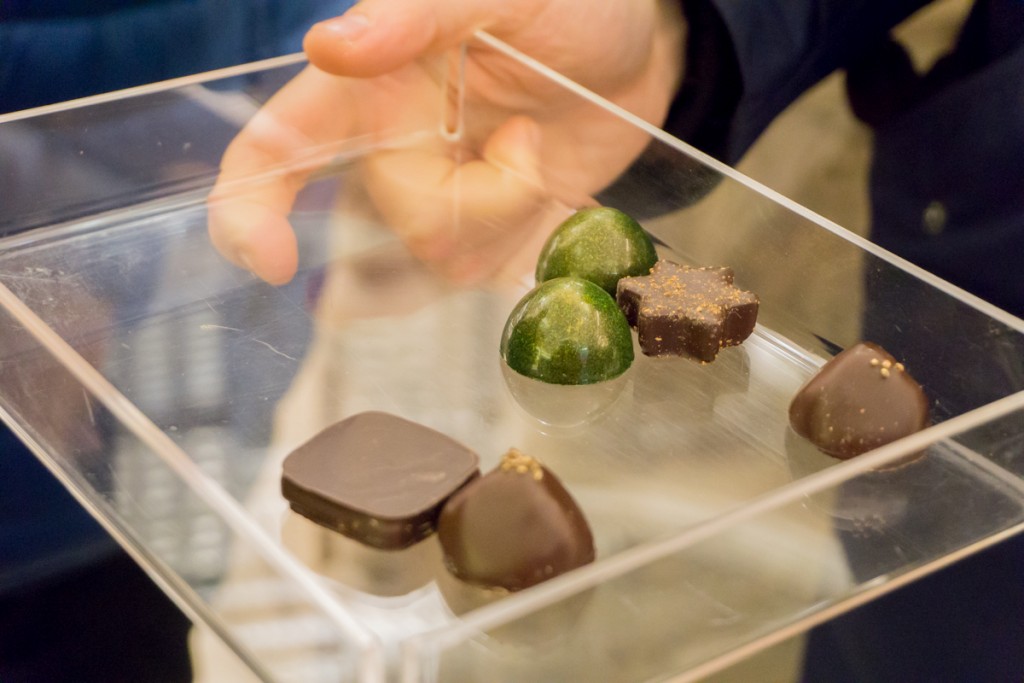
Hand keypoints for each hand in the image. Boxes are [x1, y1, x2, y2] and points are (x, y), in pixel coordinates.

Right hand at [208, 0, 684, 284]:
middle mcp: (391, 150)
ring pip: (448, 259)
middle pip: (398, 222)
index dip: (250, 210)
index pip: (277, 148)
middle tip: (525, 135)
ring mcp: (440, 200)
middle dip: (479, 196)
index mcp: (371, 86)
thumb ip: (417, 14)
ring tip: (535, 150)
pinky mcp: (489, 235)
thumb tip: (327, 47)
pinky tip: (547, 190)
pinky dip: (529, 239)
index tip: (271, 258)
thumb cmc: (568, 5)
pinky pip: (492, 273)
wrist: (637, 55)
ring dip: (512, 213)